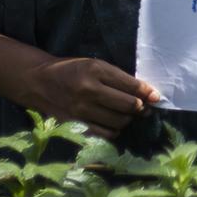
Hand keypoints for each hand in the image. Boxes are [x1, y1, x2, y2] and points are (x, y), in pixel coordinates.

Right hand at [19, 56, 161, 140]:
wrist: (40, 81)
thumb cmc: (72, 70)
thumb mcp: (95, 64)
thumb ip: (117, 77)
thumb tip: (144, 92)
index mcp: (96, 70)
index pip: (129, 85)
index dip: (147, 92)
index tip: (156, 97)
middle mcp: (89, 90)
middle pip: (127, 105)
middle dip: (141, 108)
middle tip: (144, 108)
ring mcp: (81, 109)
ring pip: (118, 121)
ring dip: (129, 119)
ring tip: (130, 115)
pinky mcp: (75, 123)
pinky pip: (104, 132)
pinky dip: (115, 130)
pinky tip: (116, 123)